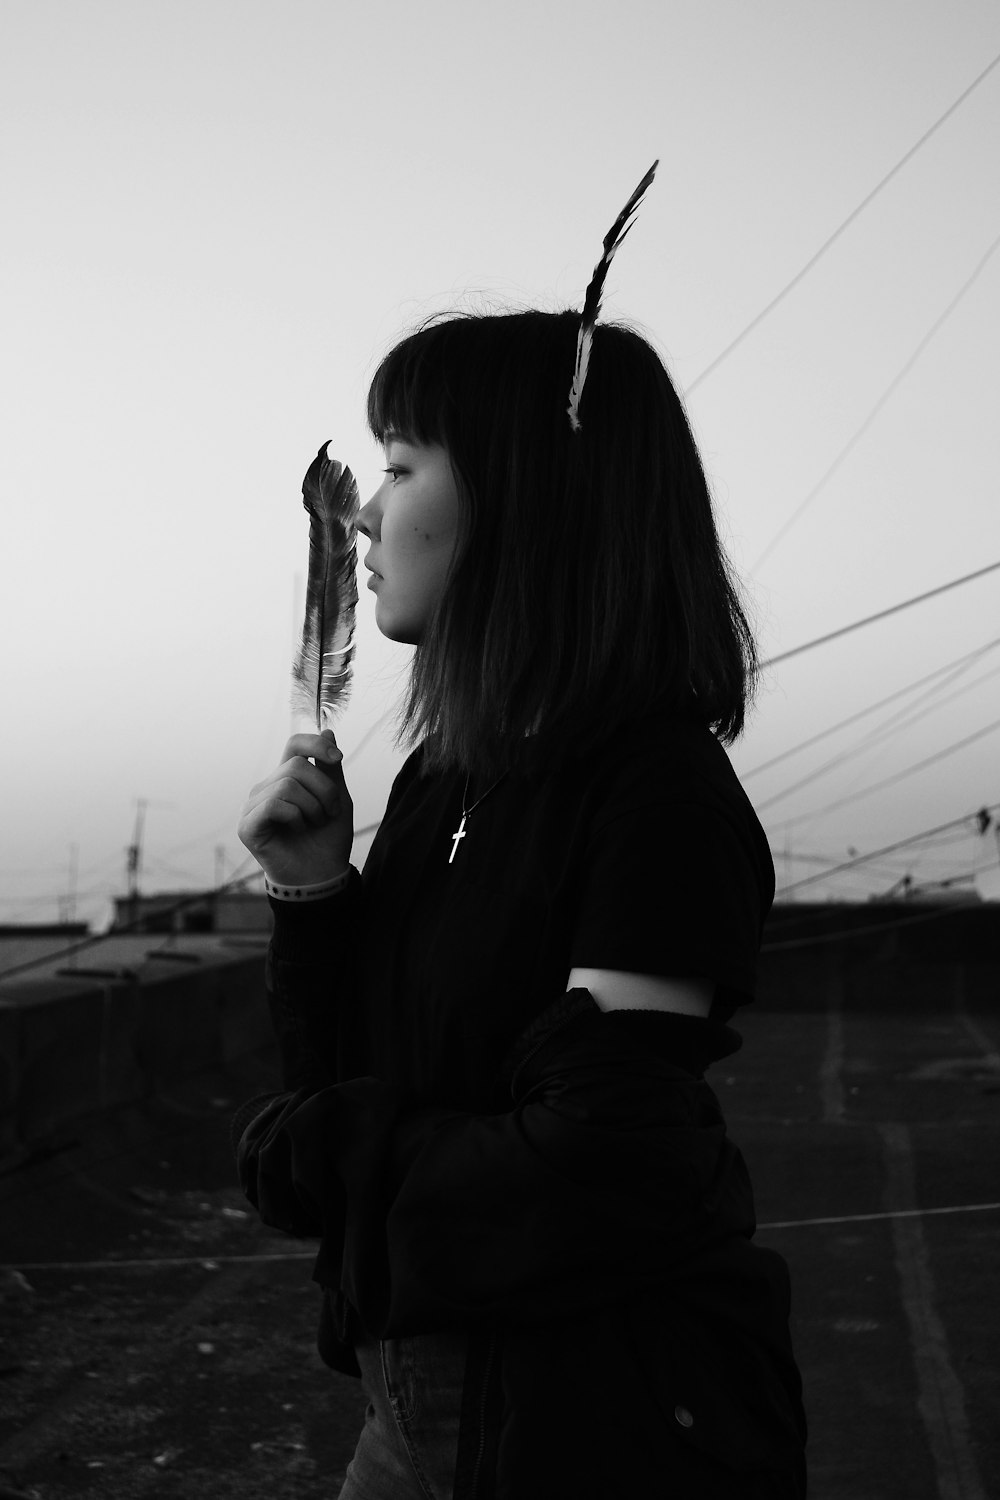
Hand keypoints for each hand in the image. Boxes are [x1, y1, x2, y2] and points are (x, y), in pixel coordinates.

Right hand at [238, 730, 352, 885]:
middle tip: (329, 813)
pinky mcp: (247, 826)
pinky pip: (274, 804)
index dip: (316, 744)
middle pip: (296, 765)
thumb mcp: (337, 798)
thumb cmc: (327, 839)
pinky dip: (295, 817)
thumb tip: (328, 731)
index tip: (337, 758)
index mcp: (286, 778)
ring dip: (312, 807)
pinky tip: (297, 830)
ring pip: (287, 784)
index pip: (294, 744)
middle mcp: (266, 788)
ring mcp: (253, 806)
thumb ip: (330, 767)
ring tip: (314, 824)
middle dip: (323, 789)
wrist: (322, 876)